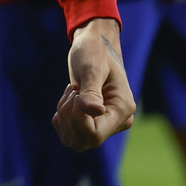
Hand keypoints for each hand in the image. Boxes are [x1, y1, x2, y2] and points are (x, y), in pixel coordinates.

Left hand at [53, 17, 135, 150]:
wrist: (94, 44)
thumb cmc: (95, 51)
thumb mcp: (92, 67)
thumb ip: (92, 91)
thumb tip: (95, 112)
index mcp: (123, 109)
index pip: (95, 135)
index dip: (77, 120)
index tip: (77, 94)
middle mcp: (116, 121)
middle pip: (84, 141)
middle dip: (69, 117)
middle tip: (73, 91)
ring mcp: (104, 124)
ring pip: (74, 141)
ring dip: (64, 116)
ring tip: (72, 92)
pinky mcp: (90, 123)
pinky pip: (68, 134)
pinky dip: (62, 117)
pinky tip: (69, 98)